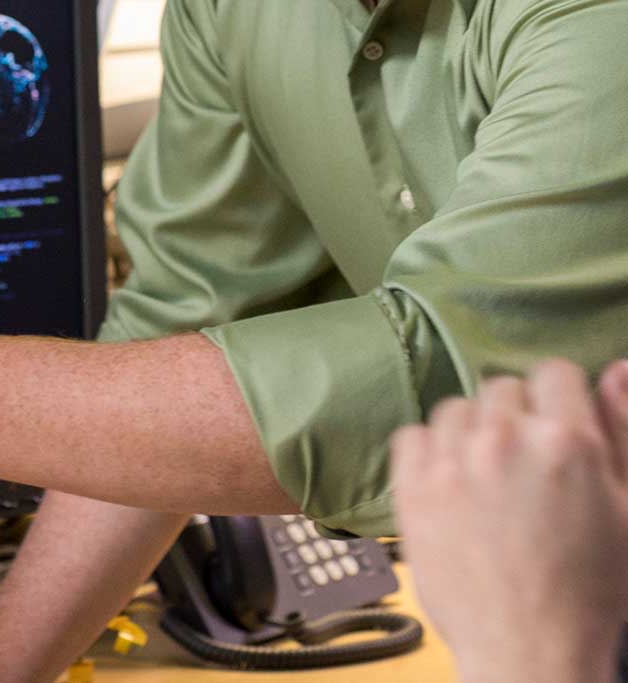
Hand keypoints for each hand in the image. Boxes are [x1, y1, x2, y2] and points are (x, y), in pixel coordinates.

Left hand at [392, 358, 627, 682]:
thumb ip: (623, 429)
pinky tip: (452, 485)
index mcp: (566, 441)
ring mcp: (453, 461)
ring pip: (457, 408)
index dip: (559, 401)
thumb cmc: (590, 590)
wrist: (529, 652)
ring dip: (472, 434)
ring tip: (488, 480)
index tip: (557, 430)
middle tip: (525, 468)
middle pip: (503, 388)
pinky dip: (429, 453)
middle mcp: (504, 440)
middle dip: (517, 419)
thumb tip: (617, 368)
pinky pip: (412, 434)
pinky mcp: (413, 487)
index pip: (553, 372)